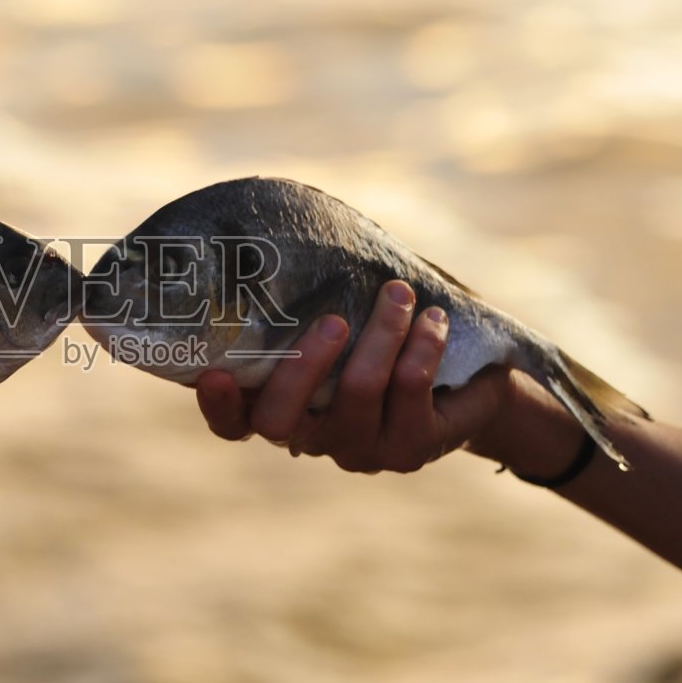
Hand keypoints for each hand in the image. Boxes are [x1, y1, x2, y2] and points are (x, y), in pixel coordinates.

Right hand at [195, 280, 517, 473]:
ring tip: (399, 292)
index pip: (234, 424)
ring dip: (381, 332)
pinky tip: (434, 318)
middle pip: (279, 421)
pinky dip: (423, 345)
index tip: (214, 374)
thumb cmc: (384, 334)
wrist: (467, 379)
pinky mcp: (409, 449)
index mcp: (282, 407)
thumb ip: (307, 297)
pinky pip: (409, 391)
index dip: (219, 406)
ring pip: (356, 393)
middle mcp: (313, 437)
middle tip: (333, 320)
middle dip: (302, 365)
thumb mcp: (344, 315)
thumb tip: (278, 232)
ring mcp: (360, 450)